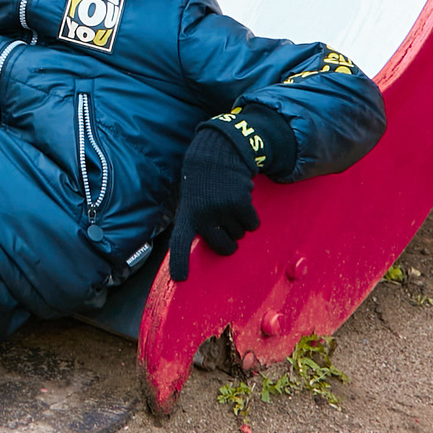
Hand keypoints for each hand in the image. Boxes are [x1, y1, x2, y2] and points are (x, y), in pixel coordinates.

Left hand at [166, 123, 260, 281]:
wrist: (216, 153)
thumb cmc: (203, 182)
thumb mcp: (191, 200)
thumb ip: (197, 222)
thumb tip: (216, 246)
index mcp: (187, 216)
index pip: (180, 243)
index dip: (180, 262)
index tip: (181, 278)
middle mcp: (203, 216)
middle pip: (224, 247)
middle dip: (229, 241)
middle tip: (225, 223)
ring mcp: (221, 210)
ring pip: (240, 234)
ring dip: (239, 223)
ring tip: (229, 204)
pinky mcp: (239, 204)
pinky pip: (252, 224)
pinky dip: (251, 217)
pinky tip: (242, 201)